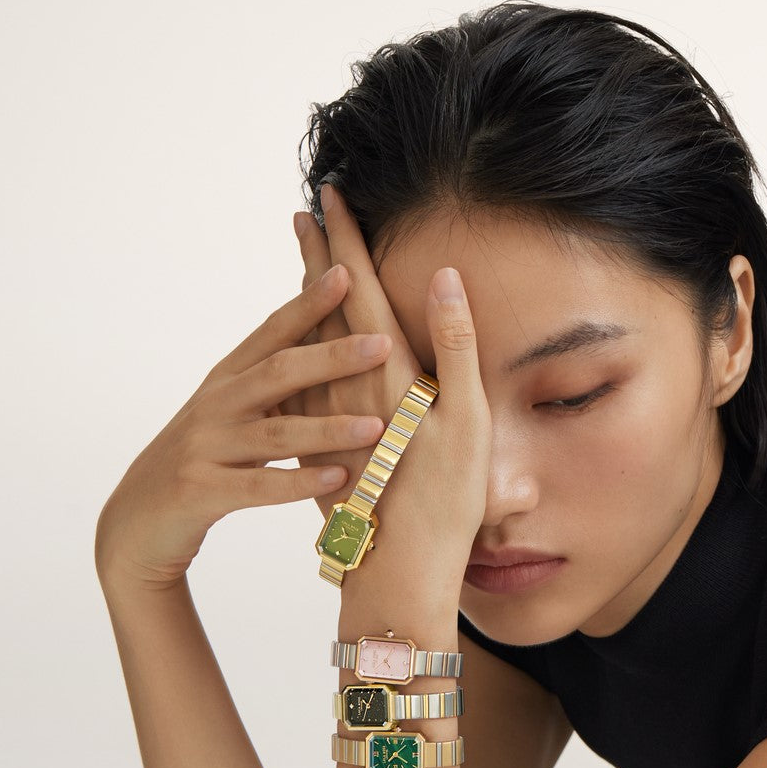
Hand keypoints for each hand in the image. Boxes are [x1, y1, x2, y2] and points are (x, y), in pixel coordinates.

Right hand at [94, 269, 389, 593]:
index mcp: (229, 380)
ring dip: (329, 428)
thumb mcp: (234, 412)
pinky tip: (338, 478)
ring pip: (275, 433)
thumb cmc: (205, 461)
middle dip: (332, 356)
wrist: (140, 519)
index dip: (308, 303)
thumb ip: (273, 382)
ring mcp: (205, 447)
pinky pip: (257, 487)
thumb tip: (328, 339)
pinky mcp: (200, 492)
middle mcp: (216, 405)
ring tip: (377, 425)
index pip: (273, 332)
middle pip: (278, 372)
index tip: (349, 273)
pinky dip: (300, 482)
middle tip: (383, 344)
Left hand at [282, 182, 491, 593]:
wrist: (397, 572)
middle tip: (303, 215)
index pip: (356, 289)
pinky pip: (305, 388)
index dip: (343, 239)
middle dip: (315, 258)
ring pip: (309, 347)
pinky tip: (298, 351)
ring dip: (304, 302)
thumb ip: (457, 346)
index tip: (328, 195)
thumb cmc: (445, 503)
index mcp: (385, 372)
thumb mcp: (469, 422)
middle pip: (323, 309)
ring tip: (301, 268)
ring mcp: (329, 421)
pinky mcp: (322, 449)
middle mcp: (347, 389)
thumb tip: (444, 278)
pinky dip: (301, 355)